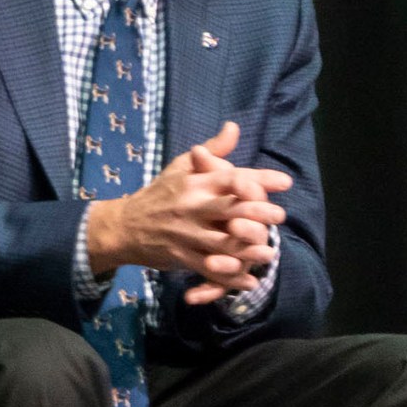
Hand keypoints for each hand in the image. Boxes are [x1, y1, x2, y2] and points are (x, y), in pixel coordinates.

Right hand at [84, 121, 288, 304]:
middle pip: (229, 209)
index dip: (258, 179)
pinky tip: (249, 279)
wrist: (122, 225)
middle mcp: (190, 206)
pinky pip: (208, 268)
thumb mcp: (180, 167)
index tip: (284, 182)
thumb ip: (212, 150)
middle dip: (259, 214)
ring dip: (249, 250)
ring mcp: (184, 233)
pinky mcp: (179, 256)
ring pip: (221, 243)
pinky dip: (230, 276)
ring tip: (270, 252)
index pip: (229, 177)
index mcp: (193, 183)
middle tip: (279, 216)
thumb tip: (233, 127)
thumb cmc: (159, 194)